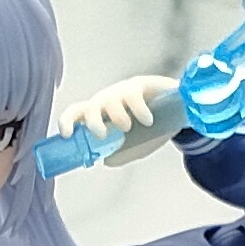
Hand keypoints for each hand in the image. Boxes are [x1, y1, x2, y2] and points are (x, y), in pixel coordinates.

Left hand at [57, 73, 183, 165]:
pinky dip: (138, 111)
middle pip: (90, 108)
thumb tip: (105, 160)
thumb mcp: (135, 146)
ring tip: (129, 127)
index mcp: (100, 116)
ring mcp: (121, 92)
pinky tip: (147, 120)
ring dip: (117, 118)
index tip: (66, 134)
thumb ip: (120, 154)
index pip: (76, 115)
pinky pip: (132, 96)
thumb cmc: (149, 130)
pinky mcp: (138, 85)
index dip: (67, 123)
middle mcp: (107, 102)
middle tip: (103, 135)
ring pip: (110, 102)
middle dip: (93, 123)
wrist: (178, 114)